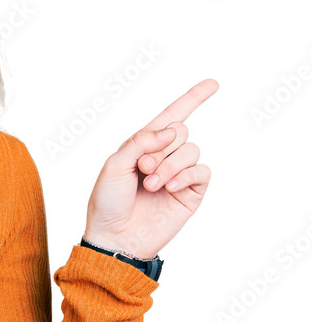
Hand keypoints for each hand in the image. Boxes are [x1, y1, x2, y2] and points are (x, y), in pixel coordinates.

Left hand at [83, 79, 216, 259]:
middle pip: (181, 131)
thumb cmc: (107, 203)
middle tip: (143, 168)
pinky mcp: (191, 193)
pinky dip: (185, 175)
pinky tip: (169, 189)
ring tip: (150, 185)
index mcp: (142, 146)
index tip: (213, 83)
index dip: (191, 99)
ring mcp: (178, 175)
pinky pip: (202, 172)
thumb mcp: (114, 165)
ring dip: (169, 166)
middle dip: (161, 147)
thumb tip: (171, 130)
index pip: (170, 117)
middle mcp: (162, 157)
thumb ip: (140, 142)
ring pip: (191, 150)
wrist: (115, 238)